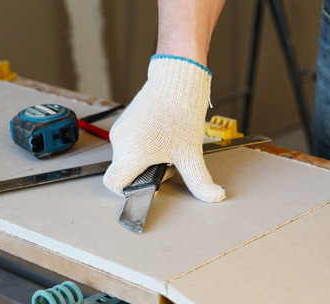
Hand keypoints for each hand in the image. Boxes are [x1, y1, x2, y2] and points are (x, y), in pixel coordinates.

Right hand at [103, 55, 224, 201]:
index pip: (114, 183)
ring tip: (168, 146)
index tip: (149, 184)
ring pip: (128, 157)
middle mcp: (120, 141)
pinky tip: (163, 137)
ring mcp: (120, 130)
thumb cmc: (182, 114)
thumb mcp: (192, 154)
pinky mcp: (125, 121)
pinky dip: (144, 146)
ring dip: (147, 159)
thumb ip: (200, 180)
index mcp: (131, 152)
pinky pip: (130, 143)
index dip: (129, 191)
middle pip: (126, 171)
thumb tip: (214, 197)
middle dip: (147, 172)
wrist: (177, 80)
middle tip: (169, 160)